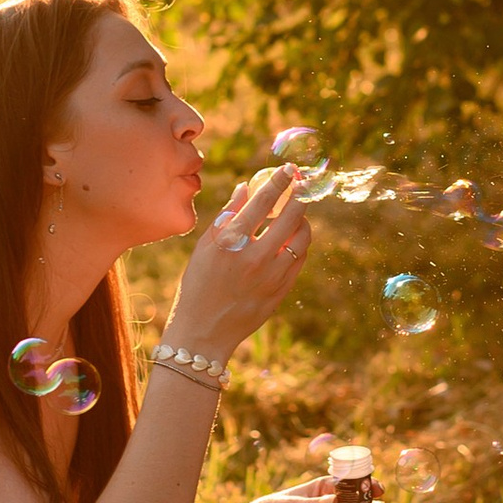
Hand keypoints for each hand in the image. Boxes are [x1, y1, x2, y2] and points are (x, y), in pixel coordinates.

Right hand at [168, 165, 312, 355]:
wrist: (203, 332)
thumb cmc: (198, 285)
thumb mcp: (204, 247)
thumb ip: (227, 216)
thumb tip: (247, 188)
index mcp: (229, 242)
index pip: (262, 201)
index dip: (280, 181)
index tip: (289, 169)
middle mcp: (253, 258)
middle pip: (290, 216)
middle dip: (301, 194)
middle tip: (303, 184)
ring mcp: (270, 277)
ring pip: (302, 238)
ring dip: (303, 221)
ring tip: (297, 214)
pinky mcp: (280, 292)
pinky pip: (299, 260)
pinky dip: (299, 244)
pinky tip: (292, 239)